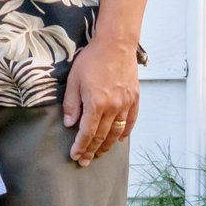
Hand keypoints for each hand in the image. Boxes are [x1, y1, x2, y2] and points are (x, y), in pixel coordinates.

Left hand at [62, 37, 138, 165]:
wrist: (115, 44)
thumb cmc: (92, 60)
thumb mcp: (74, 81)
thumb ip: (72, 104)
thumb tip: (70, 124)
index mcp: (96, 103)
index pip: (87, 132)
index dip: (81, 146)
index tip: (75, 156)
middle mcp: (113, 107)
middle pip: (102, 136)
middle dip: (92, 151)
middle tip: (85, 161)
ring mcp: (126, 103)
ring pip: (117, 132)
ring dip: (107, 145)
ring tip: (99, 154)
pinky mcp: (135, 98)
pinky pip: (131, 121)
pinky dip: (125, 132)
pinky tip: (118, 139)